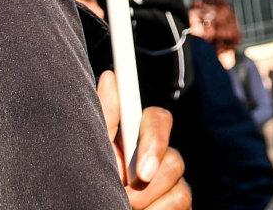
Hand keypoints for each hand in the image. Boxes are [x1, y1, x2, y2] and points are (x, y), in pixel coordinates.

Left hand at [97, 70, 189, 209]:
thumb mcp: (96, 153)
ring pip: (180, 186)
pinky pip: (182, 205)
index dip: (155, 141)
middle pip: (174, 158)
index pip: (159, 121)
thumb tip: (111, 76)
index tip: (142, 171)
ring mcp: (170, 183)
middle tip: (123, 197)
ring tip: (125, 209)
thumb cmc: (90, 184)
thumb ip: (105, 120)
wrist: (93, 209)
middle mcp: (158, 158)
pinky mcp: (178, 204)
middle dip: (148, 185)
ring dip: (149, 203)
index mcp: (136, 140)